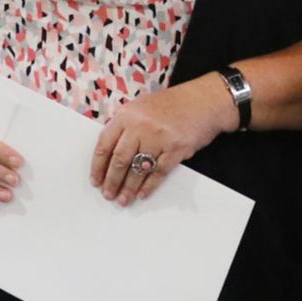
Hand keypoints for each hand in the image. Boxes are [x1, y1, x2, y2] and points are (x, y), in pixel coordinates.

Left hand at [90, 75, 233, 205]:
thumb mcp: (142, 107)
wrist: (205, 101)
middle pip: (119, 161)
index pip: (105, 145)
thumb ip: (125, 126)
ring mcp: (159, 138)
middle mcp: (140, 127)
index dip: (98, 166)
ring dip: (129, 187)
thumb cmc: (174, 104)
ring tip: (123, 199)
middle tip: (108, 194)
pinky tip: (143, 193)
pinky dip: (150, 185)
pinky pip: (159, 172)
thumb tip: (111, 151)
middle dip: (112, 181)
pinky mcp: (176, 149)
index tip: (96, 180)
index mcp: (127, 115)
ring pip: (138, 169)